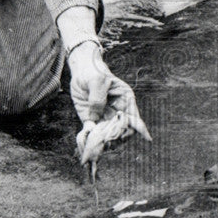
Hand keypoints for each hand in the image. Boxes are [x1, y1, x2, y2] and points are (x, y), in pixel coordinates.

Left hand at [68, 41, 151, 170]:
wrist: (81, 71)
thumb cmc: (94, 72)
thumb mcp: (97, 81)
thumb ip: (98, 98)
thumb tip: (96, 117)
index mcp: (126, 101)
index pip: (135, 121)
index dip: (136, 132)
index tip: (128, 138)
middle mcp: (118, 112)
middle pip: (122, 132)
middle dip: (116, 140)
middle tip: (107, 142)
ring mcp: (105, 117)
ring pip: (108, 136)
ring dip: (103, 142)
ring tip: (97, 146)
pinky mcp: (92, 120)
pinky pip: (93, 133)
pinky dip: (90, 139)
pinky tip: (87, 142)